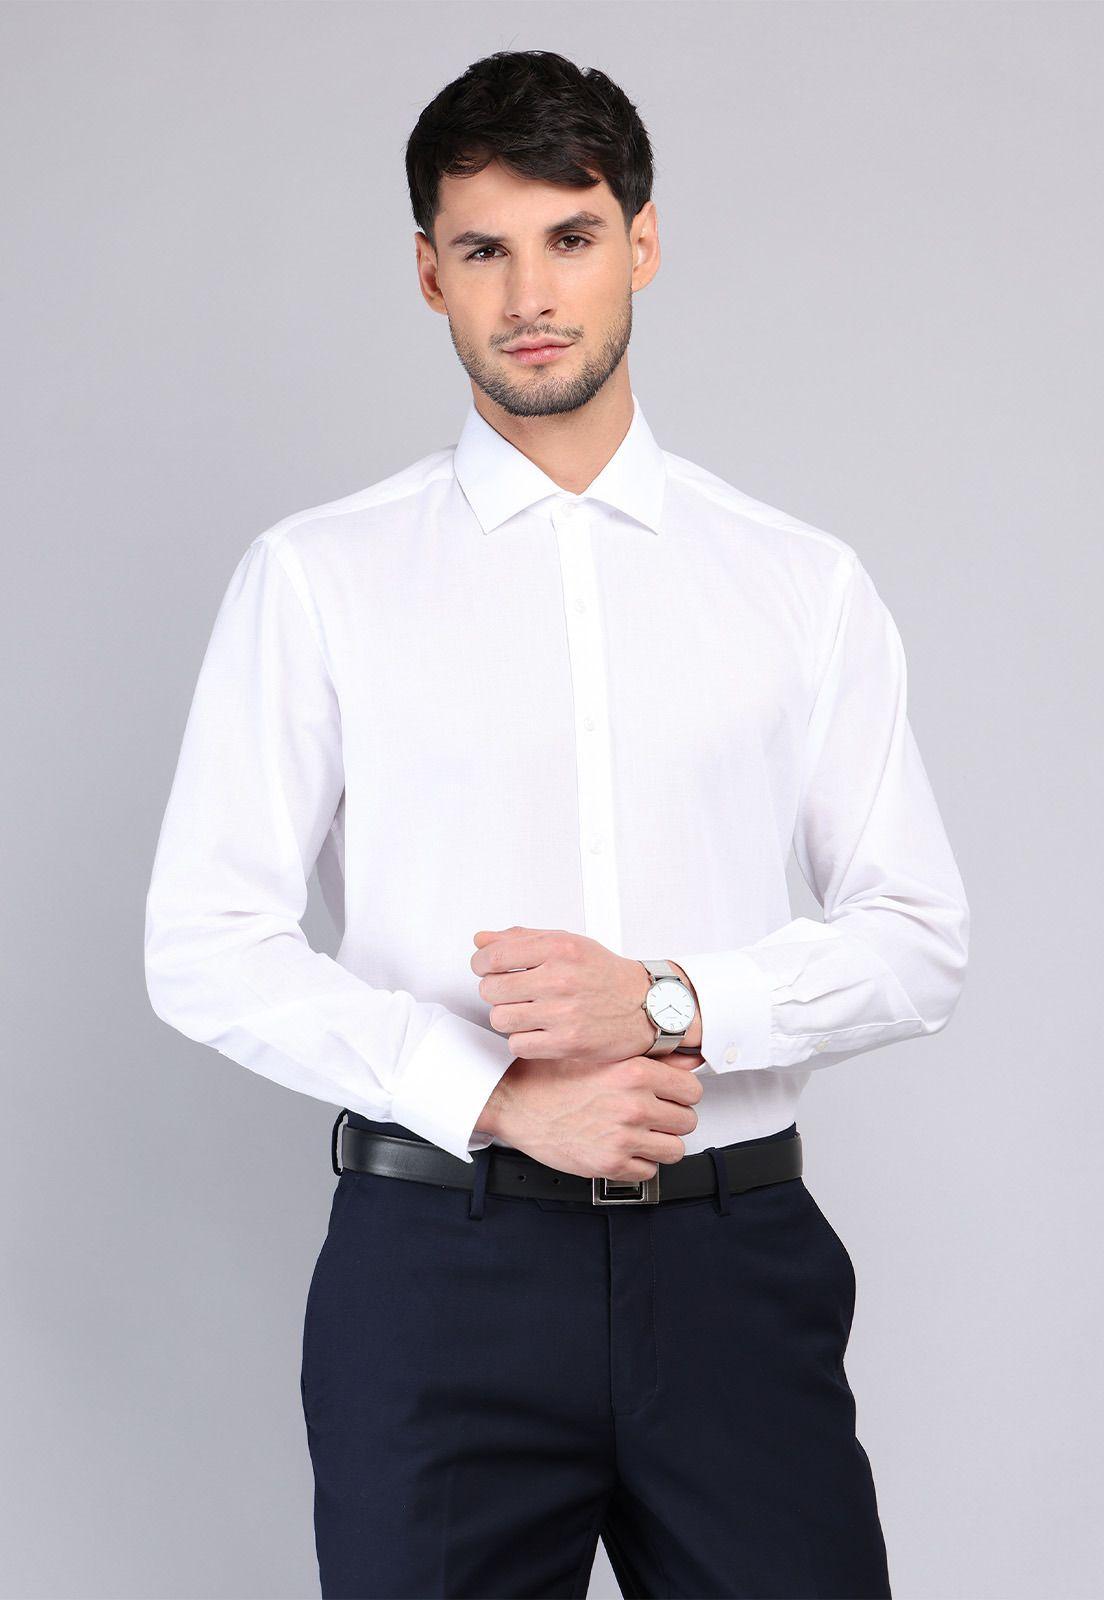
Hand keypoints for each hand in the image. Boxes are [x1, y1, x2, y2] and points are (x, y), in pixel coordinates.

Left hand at [471, 926, 665, 1060]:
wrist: (646, 1006)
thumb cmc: (604, 975)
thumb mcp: (567, 944)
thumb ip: (521, 939)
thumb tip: (480, 940)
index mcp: (559, 948)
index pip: (493, 956)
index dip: (480, 964)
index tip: (485, 968)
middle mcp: (561, 979)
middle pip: (491, 989)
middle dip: (495, 991)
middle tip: (511, 992)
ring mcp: (563, 1013)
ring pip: (500, 1019)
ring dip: (508, 1017)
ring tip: (526, 1012)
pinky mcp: (567, 1043)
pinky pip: (517, 1045)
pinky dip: (523, 1040)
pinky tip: (538, 1030)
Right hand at [474, 1050, 705, 1181]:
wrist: (515, 1102)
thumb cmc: (551, 1075)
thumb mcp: (600, 1053)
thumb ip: (649, 1058)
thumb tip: (688, 1062)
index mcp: (634, 1072)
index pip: (692, 1090)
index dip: (683, 1094)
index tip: (673, 1096)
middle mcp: (633, 1104)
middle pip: (686, 1121)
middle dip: (672, 1119)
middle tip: (654, 1116)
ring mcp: (623, 1136)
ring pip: (673, 1149)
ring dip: (660, 1143)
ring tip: (642, 1134)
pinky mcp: (609, 1163)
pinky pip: (648, 1171)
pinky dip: (639, 1163)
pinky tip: (624, 1148)